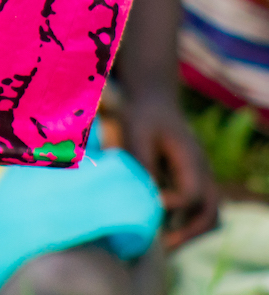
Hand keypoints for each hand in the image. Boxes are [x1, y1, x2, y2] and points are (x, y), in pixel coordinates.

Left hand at [124, 92, 218, 246]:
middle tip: (161, 245)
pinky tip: (163, 231)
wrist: (155, 101)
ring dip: (191, 233)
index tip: (150, 206)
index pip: (191, 194)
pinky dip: (188, 226)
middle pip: (210, 213)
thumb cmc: (143, 116)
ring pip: (210, 217)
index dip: (172, 205)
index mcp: (191, 159)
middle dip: (188, 233)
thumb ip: (141, 161)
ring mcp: (203, 179)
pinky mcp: (195, 184)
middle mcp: (204, 173)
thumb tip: (144, 194)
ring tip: (163, 245)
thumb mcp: (137, 132)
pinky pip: (201, 212)